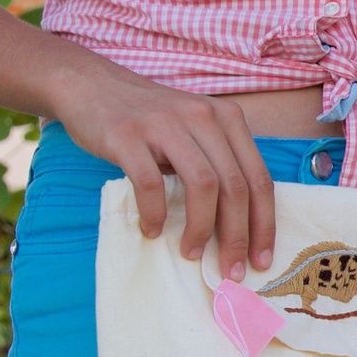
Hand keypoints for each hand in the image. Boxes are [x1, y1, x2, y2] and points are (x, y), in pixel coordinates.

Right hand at [50, 62, 273, 281]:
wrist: (91, 85)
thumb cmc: (148, 119)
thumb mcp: (194, 131)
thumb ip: (218, 162)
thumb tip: (239, 225)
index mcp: (227, 119)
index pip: (259, 178)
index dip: (264, 224)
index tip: (262, 260)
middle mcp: (203, 118)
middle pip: (235, 186)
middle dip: (237, 236)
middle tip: (229, 270)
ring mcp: (166, 124)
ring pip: (203, 185)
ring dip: (201, 228)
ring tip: (191, 252)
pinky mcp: (128, 135)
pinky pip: (150, 183)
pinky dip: (155, 213)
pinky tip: (152, 230)